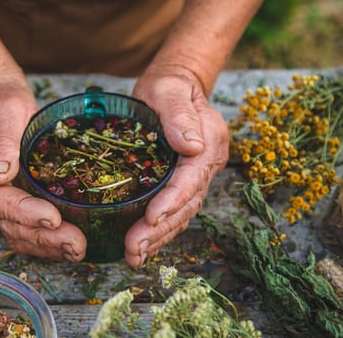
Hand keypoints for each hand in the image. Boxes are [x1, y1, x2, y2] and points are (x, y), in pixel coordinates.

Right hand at [0, 72, 86, 261]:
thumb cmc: (3, 101)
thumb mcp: (5, 108)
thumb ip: (2, 140)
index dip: (24, 212)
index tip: (54, 219)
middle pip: (6, 222)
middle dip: (42, 237)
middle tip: (76, 245)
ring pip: (14, 231)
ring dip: (46, 246)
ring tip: (77, 250)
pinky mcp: (7, 201)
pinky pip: (22, 228)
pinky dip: (44, 240)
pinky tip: (68, 245)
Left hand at [124, 65, 228, 266]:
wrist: (175, 87)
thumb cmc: (169, 87)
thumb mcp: (169, 91)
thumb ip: (179, 115)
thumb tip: (191, 146)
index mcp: (208, 143)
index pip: (191, 179)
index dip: (172, 201)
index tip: (151, 218)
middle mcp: (206, 165)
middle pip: (186, 204)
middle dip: (160, 229)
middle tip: (133, 248)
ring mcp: (196, 176)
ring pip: (181, 214)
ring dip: (158, 238)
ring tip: (134, 255)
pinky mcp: (183, 182)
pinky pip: (174, 211)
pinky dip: (159, 230)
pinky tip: (142, 245)